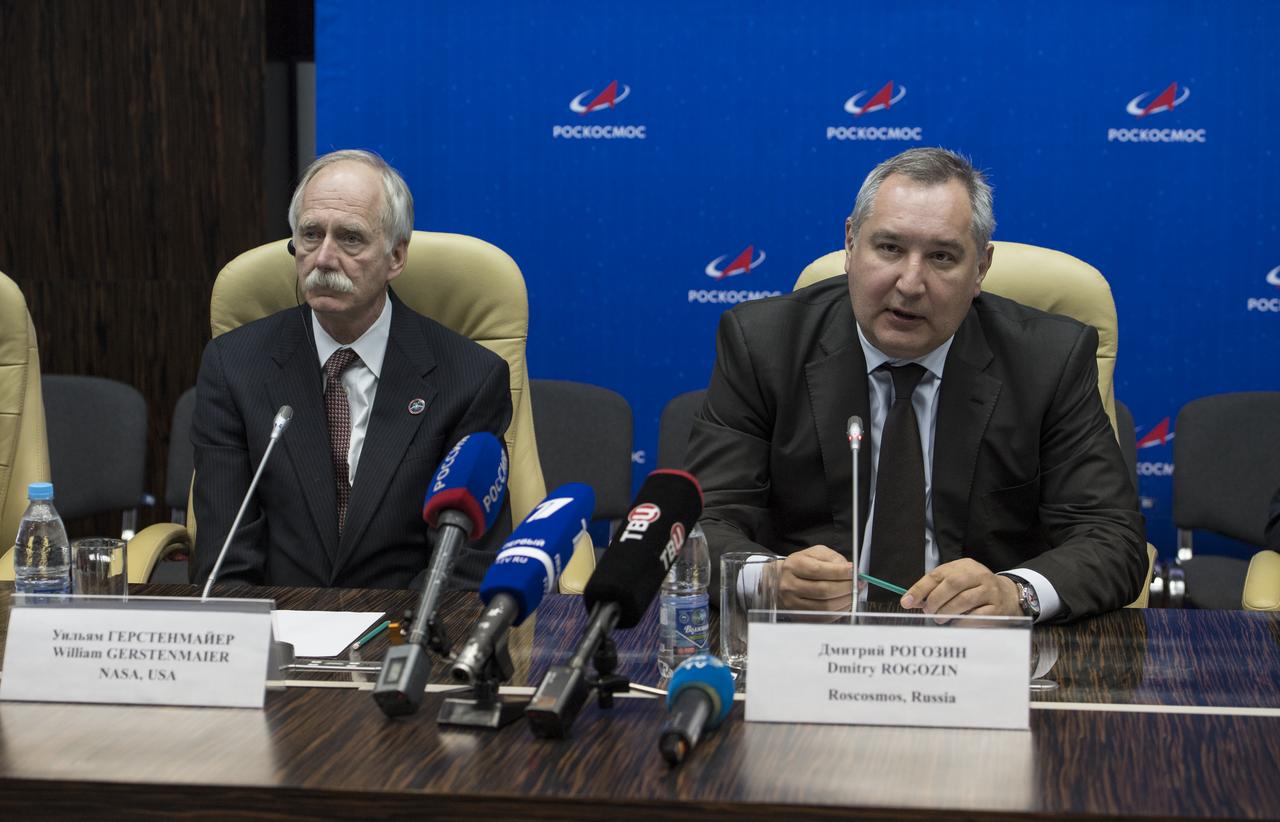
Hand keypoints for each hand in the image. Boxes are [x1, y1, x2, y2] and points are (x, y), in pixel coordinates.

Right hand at [777, 545, 853, 611]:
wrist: (781, 581)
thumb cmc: (803, 565)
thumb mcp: (815, 553)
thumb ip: (833, 558)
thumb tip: (850, 569)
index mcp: (794, 565)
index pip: (818, 570)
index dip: (840, 572)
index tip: (855, 572)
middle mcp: (790, 585)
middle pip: (823, 590)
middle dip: (846, 587)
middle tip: (859, 584)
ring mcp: (793, 603)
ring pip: (825, 606)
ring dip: (845, 600)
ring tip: (854, 593)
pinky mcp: (800, 615)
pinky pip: (825, 616)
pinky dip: (840, 610)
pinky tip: (845, 603)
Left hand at [899, 558, 1021, 617]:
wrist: (1009, 595)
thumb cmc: (975, 589)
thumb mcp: (957, 582)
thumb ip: (935, 589)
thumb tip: (911, 601)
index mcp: (964, 566)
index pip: (937, 574)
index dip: (920, 588)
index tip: (907, 601)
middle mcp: (979, 575)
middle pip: (952, 584)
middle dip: (935, 600)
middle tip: (928, 611)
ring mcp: (990, 591)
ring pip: (964, 600)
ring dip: (947, 612)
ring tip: (939, 619)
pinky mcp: (997, 608)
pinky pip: (976, 617)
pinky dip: (961, 622)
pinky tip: (955, 625)